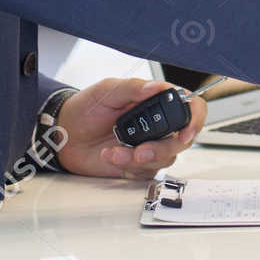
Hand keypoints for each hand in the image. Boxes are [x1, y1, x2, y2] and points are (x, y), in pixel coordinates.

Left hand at [52, 77, 207, 179]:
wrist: (64, 135)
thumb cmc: (86, 108)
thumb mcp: (107, 90)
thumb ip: (133, 87)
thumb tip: (157, 87)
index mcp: (156, 102)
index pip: (190, 107)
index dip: (194, 120)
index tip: (185, 133)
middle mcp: (157, 125)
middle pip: (181, 140)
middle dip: (162, 148)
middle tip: (140, 151)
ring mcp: (148, 146)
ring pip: (164, 159)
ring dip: (139, 159)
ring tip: (115, 151)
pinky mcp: (137, 165)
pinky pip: (146, 172)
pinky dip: (127, 166)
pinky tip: (111, 156)